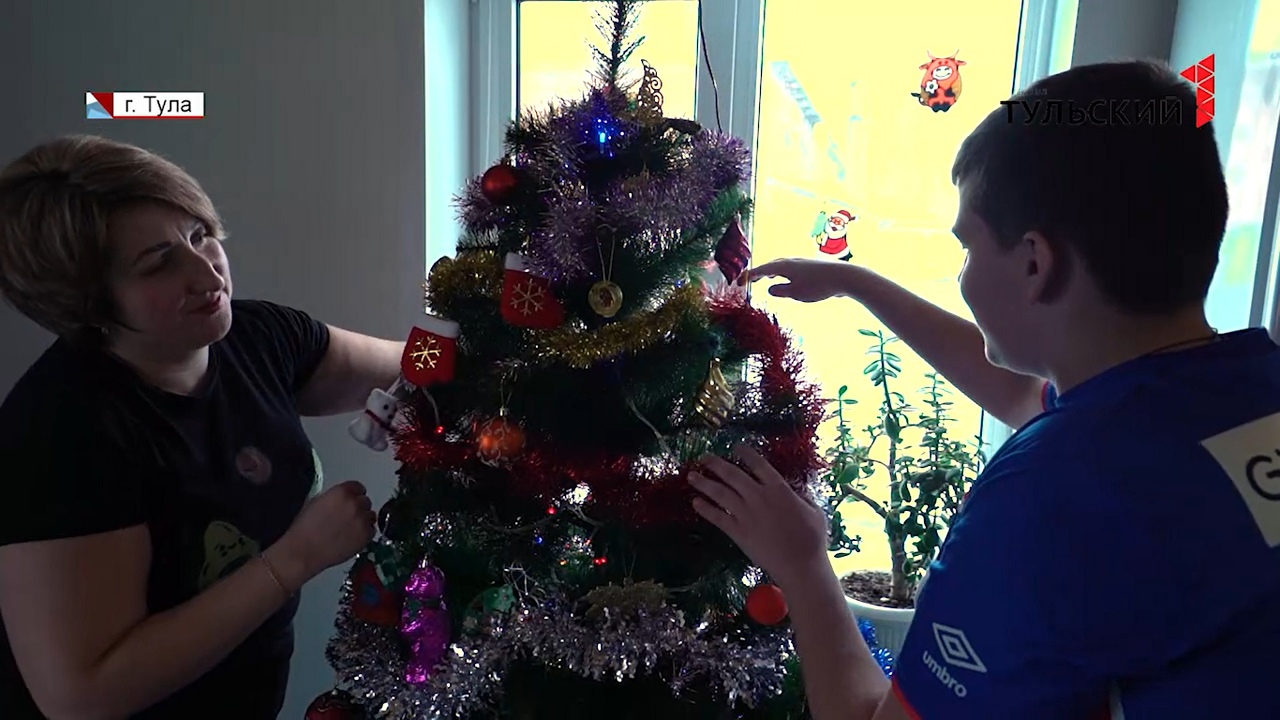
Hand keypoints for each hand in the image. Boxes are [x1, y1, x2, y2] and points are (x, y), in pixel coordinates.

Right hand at [273, 480, 376, 587]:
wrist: (303, 550)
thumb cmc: (304, 529)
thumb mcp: (316, 502)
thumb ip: (334, 496)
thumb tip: (342, 498)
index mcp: (342, 492)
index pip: (358, 487)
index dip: (354, 494)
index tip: (352, 499)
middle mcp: (355, 504)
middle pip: (366, 501)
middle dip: (358, 508)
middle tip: (347, 517)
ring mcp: (362, 520)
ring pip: (371, 516)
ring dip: (363, 520)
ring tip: (349, 529)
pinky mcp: (365, 536)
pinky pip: (371, 531)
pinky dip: (364, 534)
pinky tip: (351, 538)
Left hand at [689, 445, 829, 589]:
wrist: (800, 565)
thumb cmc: (812, 539)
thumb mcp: (813, 510)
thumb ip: (801, 497)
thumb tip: (795, 491)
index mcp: (779, 488)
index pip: (758, 464)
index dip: (745, 454)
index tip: (735, 448)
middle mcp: (759, 496)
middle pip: (733, 475)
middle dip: (716, 464)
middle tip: (704, 458)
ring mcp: (746, 514)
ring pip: (720, 493)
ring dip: (704, 483)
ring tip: (691, 476)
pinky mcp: (738, 532)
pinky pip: (717, 517)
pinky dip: (705, 509)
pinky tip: (696, 503)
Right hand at [746, 258, 858, 302]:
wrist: (843, 277)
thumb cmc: (818, 286)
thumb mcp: (796, 293)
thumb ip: (780, 291)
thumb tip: (769, 288)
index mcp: (784, 266)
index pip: (760, 270)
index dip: (748, 276)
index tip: (737, 282)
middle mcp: (791, 261)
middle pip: (770, 265)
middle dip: (758, 273)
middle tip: (748, 280)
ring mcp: (801, 263)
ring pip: (781, 266)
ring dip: (770, 272)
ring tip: (764, 278)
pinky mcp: (810, 268)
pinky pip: (790, 270)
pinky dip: (781, 274)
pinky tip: (786, 280)